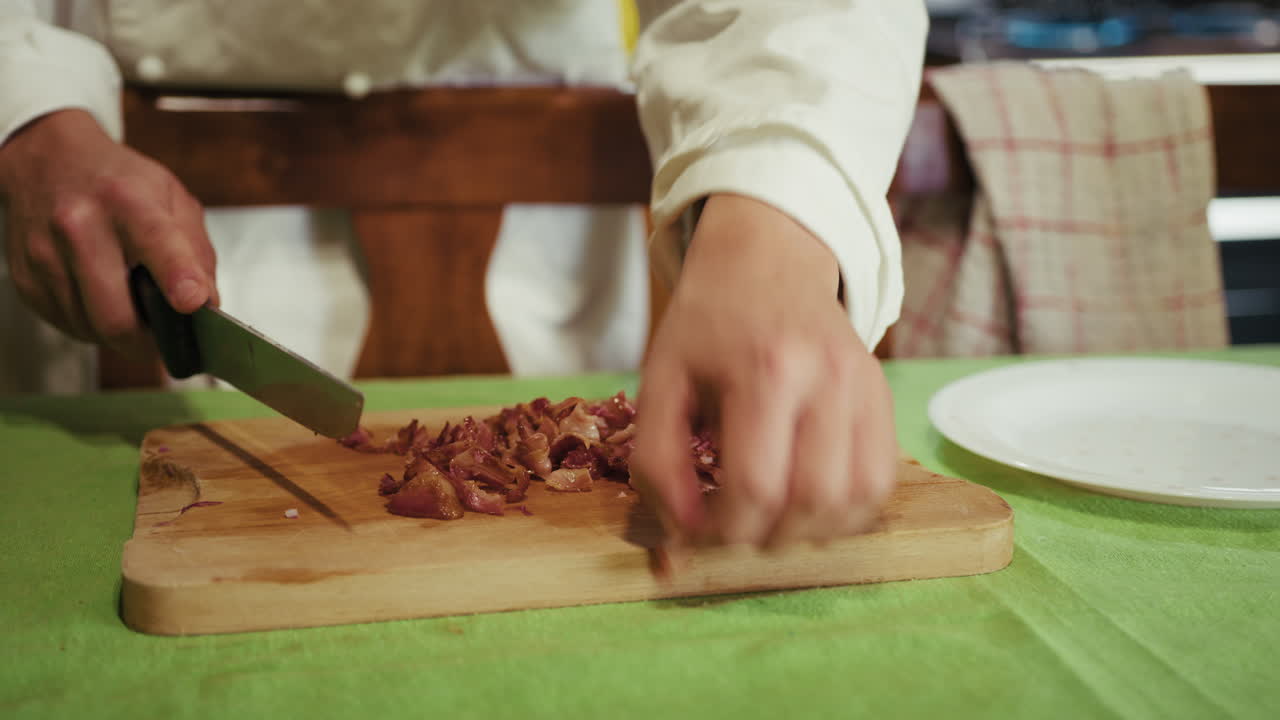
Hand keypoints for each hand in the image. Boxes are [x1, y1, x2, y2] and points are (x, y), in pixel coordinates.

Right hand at [0, 109, 216, 354]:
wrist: (47, 160)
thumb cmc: (118, 182)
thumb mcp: (173, 199)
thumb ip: (197, 253)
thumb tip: (207, 307)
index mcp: (126, 200)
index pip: (154, 242)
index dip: (177, 277)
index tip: (193, 302)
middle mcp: (79, 225)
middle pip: (116, 314)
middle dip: (149, 343)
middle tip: (168, 343)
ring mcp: (45, 255)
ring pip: (91, 329)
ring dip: (121, 335)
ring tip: (133, 309)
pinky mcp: (25, 279)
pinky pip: (68, 326)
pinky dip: (93, 326)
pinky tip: (102, 299)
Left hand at [632, 194, 897, 551]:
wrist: (766, 261)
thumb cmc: (706, 323)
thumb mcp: (660, 381)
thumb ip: (657, 460)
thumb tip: (681, 536)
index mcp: (764, 370)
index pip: (756, 487)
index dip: (723, 530)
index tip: (698, 529)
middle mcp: (826, 378)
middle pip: (810, 502)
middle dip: (765, 536)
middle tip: (734, 526)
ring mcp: (864, 387)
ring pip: (855, 500)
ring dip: (810, 531)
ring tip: (771, 518)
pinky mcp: (883, 396)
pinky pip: (881, 482)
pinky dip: (846, 511)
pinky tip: (808, 503)